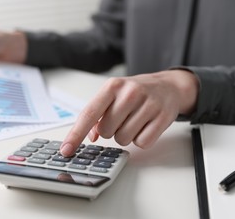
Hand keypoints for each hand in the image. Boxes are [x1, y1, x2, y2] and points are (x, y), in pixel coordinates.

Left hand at [60, 70, 198, 156]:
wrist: (168, 87)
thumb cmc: (135, 92)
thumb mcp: (113, 95)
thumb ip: (97, 114)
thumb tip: (90, 136)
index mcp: (112, 86)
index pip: (89, 114)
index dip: (76, 134)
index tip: (66, 150)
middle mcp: (130, 92)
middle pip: (106, 131)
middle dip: (110, 130)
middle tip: (121, 118)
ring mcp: (148, 104)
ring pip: (123, 139)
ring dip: (126, 136)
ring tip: (135, 120)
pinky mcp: (163, 117)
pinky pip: (142, 143)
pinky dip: (141, 139)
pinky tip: (146, 125)